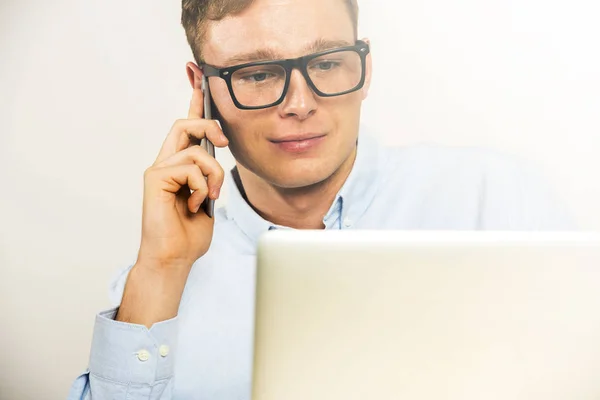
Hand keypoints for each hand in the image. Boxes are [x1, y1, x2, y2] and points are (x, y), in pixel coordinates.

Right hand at [137, 87, 228, 271]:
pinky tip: (195, 204)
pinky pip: (191, 167)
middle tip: (223, 142)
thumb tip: (217, 158)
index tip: (199, 78)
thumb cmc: (189, 234)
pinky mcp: (156, 178)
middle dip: (208, 125)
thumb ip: (210, 177)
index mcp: (180, 167)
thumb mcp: (209, 199)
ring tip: (209, 197)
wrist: (174, 259)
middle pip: (185, 124)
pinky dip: (202, 187)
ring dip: (213, 175)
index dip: (194, 103)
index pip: (187, 129)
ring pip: (196, 149)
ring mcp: (159, 169)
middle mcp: (166, 163)